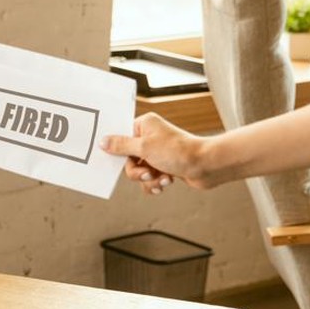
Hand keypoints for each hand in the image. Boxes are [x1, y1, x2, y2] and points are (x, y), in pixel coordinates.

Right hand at [101, 113, 215, 194]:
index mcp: (144, 125)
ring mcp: (157, 153)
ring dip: (148, 179)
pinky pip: (149, 178)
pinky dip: (155, 183)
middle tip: (147, 173)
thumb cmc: (177, 152)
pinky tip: (167, 182)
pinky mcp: (165, 166)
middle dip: (137, 171)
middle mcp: (150, 137)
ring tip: (162, 179)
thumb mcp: (144, 147)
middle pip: (128, 159)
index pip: (121, 138)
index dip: (119, 151)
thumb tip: (102, 141)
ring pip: (139, 171)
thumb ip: (121, 145)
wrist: (206, 166)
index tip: (121, 159)